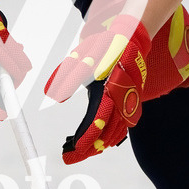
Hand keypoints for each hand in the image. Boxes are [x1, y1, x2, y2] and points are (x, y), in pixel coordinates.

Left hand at [45, 15, 151, 163]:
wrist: (133, 32)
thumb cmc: (107, 44)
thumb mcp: (83, 57)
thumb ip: (70, 76)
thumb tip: (55, 96)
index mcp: (111, 91)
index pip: (97, 125)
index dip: (85, 143)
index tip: (71, 154)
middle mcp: (123, 99)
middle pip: (109, 133)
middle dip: (91, 147)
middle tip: (73, 156)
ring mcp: (129, 98)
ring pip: (118, 129)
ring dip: (103, 141)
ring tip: (86, 150)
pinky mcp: (130, 96)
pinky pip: (124, 120)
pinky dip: (114, 131)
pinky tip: (105, 135)